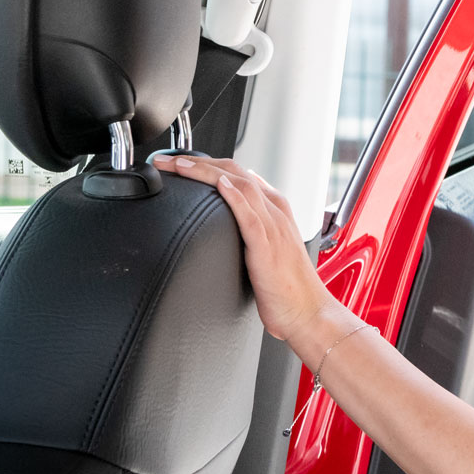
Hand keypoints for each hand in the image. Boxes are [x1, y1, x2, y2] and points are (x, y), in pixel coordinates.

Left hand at [151, 153, 338, 341]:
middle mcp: (275, 213)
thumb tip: (228, 221)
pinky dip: (235, 198)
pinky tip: (220, 186)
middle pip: (236, 173)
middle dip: (198, 162)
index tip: (178, 164)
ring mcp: (273, 228)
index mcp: (276, 211)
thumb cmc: (288, 288)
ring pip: (241, 187)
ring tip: (180, 167)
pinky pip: (251, 217)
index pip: (239, 174)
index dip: (206, 163)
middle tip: (166, 161)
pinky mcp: (268, 247)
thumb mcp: (268, 250)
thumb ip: (251, 230)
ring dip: (207, 172)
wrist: (307, 312)